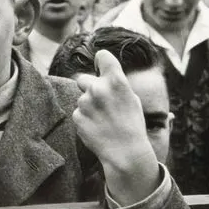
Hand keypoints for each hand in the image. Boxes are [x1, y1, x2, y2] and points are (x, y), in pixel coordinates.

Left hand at [73, 50, 158, 203]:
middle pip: (84, 78)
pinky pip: (78, 112)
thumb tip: (101, 74)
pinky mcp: (77, 116)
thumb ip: (115, 84)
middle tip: (102, 103)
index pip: (102, 56)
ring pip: (82, 98)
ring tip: (104, 121)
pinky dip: (85, 118)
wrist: (126, 153)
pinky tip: (97, 128)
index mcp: (116, 81)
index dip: (101, 62)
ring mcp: (85, 102)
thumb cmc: (132, 125)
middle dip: (90, 88)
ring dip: (89, 106)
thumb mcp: (131, 99)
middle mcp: (98, 88)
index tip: (101, 67)